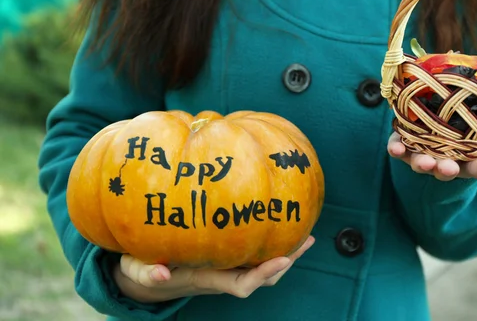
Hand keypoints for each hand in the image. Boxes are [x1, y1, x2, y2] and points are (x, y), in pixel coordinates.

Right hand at [113, 236, 314, 302]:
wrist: (146, 277)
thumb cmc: (143, 270)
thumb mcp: (138, 271)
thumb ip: (146, 273)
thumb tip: (160, 275)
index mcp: (206, 278)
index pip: (242, 283)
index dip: (264, 274)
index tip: (283, 258)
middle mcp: (221, 276)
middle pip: (263, 277)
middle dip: (286, 261)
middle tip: (306, 239)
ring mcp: (226, 268)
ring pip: (263, 267)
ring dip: (286, 253)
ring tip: (306, 234)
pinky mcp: (226, 258)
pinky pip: (255, 255)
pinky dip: (272, 244)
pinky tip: (283, 225)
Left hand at [387, 133, 476, 180]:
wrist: (433, 133)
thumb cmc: (467, 141)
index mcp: (465, 164)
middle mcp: (443, 163)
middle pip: (446, 170)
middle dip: (447, 170)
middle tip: (449, 169)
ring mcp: (421, 156)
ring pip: (421, 163)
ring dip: (422, 164)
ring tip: (425, 163)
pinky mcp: (403, 146)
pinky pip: (398, 149)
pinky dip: (395, 149)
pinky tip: (394, 149)